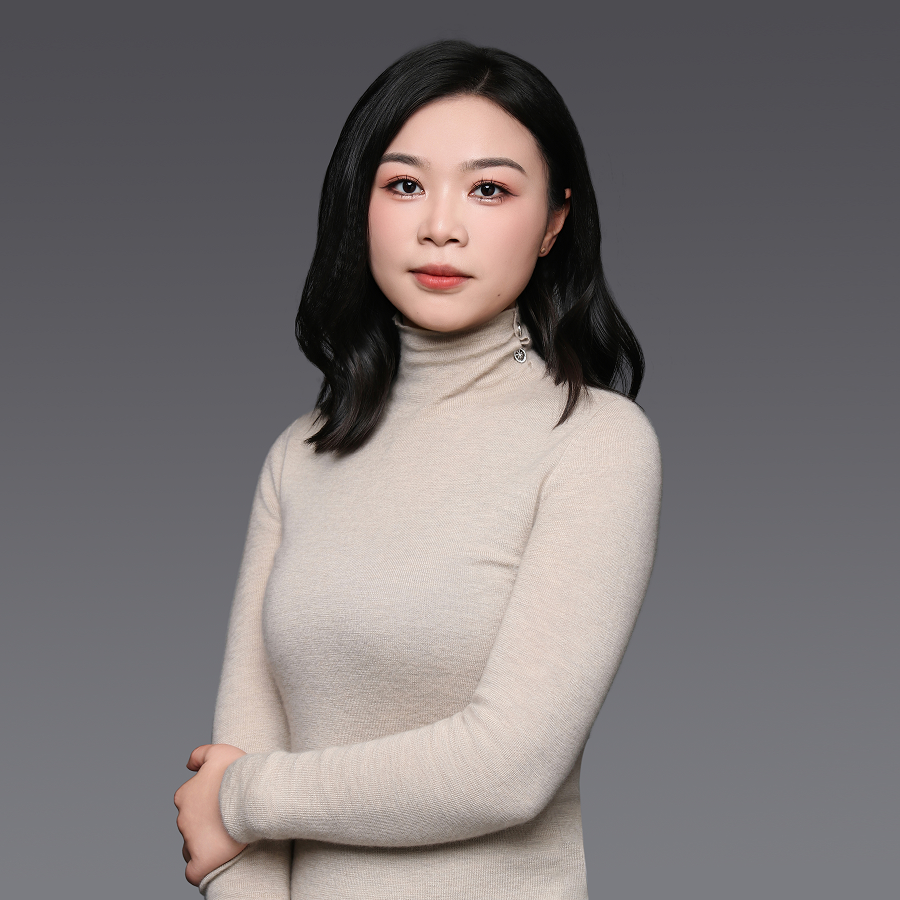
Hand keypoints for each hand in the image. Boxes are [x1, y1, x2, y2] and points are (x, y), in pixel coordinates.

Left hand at [174, 743, 248, 886]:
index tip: (222, 804)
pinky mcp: (201, 861)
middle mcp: (183, 818)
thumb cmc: (237, 772)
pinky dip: (201, 868)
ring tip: (227, 838)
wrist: (251, 795)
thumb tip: (188, 765)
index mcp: (184, 796)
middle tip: (229, 819)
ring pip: (191, 847)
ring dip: (205, 844)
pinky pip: (194, 871)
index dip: (204, 804)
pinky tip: (215, 860)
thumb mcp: (218, 751)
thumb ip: (199, 754)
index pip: (187, 804)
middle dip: (205, 824)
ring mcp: (191, 841)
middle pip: (190, 826)